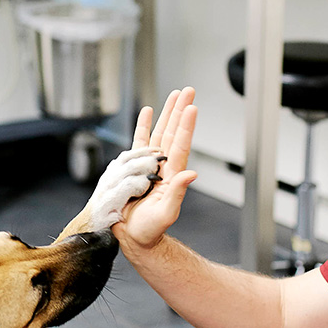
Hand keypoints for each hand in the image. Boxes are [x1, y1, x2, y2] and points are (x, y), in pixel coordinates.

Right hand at [113, 88, 198, 248]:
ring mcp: (150, 165)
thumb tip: (191, 174)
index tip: (192, 106)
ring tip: (174, 94)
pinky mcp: (135, 168)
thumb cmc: (150, 230)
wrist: (135, 237)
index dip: (186, 125)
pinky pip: (141, 141)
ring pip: (161, 132)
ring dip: (168, 113)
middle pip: (174, 132)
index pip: (180, 144)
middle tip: (188, 90)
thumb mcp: (166, 213)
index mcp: (171, 175)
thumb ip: (177, 193)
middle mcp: (163, 166)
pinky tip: (147, 112)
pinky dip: (144, 126)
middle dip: (180, 110)